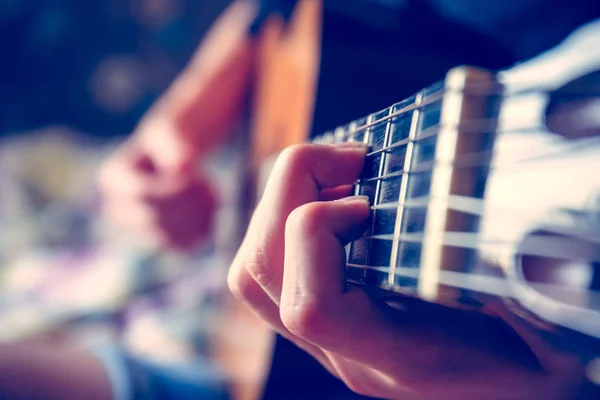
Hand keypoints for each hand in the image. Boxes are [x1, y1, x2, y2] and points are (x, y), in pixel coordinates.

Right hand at [98, 117, 216, 250]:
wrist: (175, 157)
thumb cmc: (172, 141)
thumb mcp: (172, 134)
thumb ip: (175, 146)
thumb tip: (182, 168)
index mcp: (113, 178)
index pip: (140, 193)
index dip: (172, 188)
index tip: (196, 176)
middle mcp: (118, 208)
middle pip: (155, 218)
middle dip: (189, 203)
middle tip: (213, 188)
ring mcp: (138, 230)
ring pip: (170, 236)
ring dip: (199, 217)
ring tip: (214, 195)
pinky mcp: (161, 242)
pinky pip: (185, 246)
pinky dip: (204, 229)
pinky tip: (212, 209)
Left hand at [227, 143, 590, 398]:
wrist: (509, 388)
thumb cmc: (533, 360)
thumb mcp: (552, 331)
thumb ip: (534, 289)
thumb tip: (520, 241)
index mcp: (399, 353)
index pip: (313, 306)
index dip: (320, 233)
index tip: (371, 200)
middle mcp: (346, 349)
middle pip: (261, 271)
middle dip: (290, 193)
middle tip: (353, 161)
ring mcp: (327, 336)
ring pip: (252, 270)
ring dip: (279, 203)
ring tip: (340, 175)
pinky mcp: (323, 319)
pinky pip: (269, 269)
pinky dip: (283, 220)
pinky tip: (338, 200)